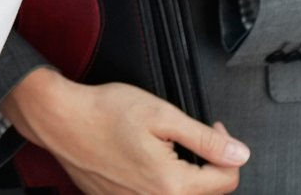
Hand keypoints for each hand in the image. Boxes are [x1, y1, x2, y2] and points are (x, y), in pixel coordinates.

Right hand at [3, 67, 247, 194]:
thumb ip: (205, 139)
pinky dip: (158, 180)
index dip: (227, 150)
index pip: (226, 181)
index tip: (213, 130)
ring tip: (166, 145)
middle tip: (189, 134)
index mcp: (171, 184)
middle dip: (206, 163)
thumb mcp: (163, 115)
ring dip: (183, 173)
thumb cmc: (104, 113)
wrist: (61, 120)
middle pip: (205, 192)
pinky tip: (144, 157)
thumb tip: (239, 154)